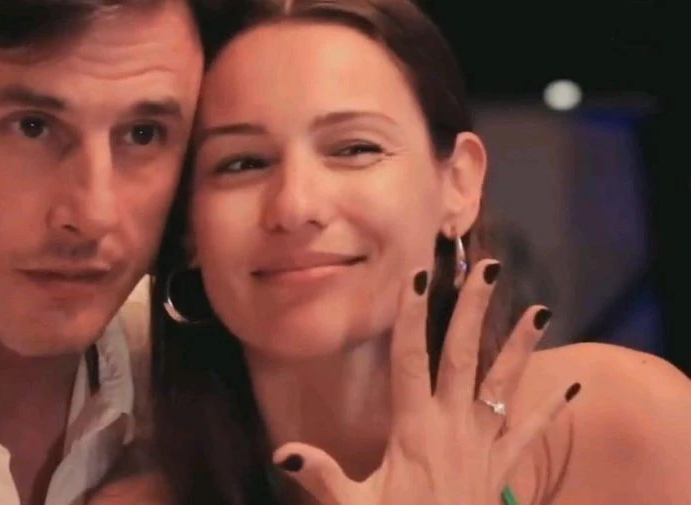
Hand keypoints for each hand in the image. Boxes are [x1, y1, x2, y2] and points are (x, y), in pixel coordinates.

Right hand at [273, 259, 579, 504]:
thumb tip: (282, 450)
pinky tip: (574, 385)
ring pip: (504, 385)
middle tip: (490, 269)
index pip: (411, 361)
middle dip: (474, 310)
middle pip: (463, 357)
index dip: (413, 318)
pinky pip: (530, 433)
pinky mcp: (502, 467)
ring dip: (520, 346)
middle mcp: (453, 426)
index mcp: (414, 429)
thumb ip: (322, 477)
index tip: (420, 277)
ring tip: (540, 309)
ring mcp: (483, 444)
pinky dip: (551, 408)